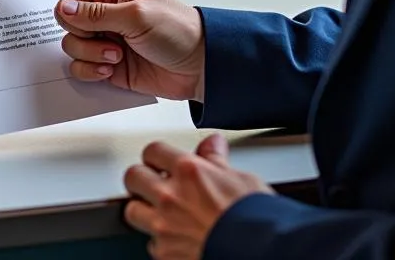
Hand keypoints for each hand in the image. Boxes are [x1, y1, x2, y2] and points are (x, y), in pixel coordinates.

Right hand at [6, 0, 204, 99]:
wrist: (200, 67)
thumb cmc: (178, 30)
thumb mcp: (137, 15)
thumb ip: (96, 13)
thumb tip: (62, 9)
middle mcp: (102, 9)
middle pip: (63, 15)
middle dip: (80, 29)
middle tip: (108, 36)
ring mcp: (102, 37)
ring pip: (69, 43)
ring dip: (89, 52)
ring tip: (116, 56)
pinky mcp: (104, 63)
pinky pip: (78, 66)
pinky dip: (91, 70)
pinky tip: (112, 69)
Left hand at [123, 135, 272, 258]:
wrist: (261, 254)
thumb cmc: (256, 219)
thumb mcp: (241, 178)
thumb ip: (217, 161)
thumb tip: (212, 144)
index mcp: (188, 171)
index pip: (153, 150)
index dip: (156, 155)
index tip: (160, 160)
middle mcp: (170, 196)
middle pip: (133, 176)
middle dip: (142, 178)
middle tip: (152, 182)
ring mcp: (165, 227)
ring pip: (133, 211)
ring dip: (144, 209)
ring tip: (159, 211)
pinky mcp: (166, 254)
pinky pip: (151, 243)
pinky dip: (161, 241)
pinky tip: (176, 238)